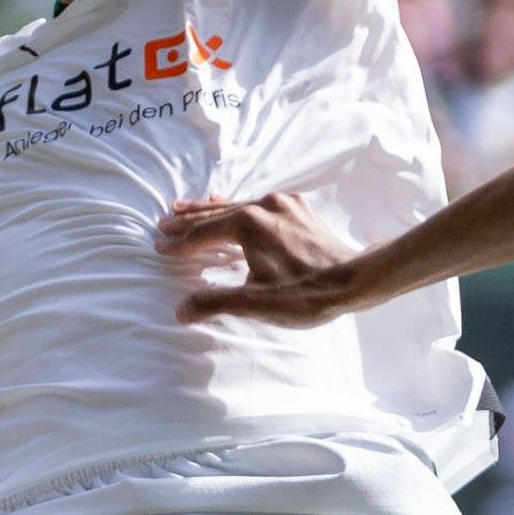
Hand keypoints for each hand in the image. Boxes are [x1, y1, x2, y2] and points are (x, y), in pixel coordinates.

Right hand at [161, 191, 379, 324]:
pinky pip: (259, 204)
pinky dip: (238, 206)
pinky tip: (233, 204)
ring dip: (211, 210)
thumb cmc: (305, 294)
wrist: (354, 280)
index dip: (180, 243)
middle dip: (189, 220)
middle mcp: (263, 205)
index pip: (203, 234)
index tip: (159, 247)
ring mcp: (283, 204)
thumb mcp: (255, 304)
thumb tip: (180, 310)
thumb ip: (214, 304)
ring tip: (186, 207)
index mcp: (247, 223)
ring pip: (237, 205)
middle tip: (164, 222)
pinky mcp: (299, 209)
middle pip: (216, 213)